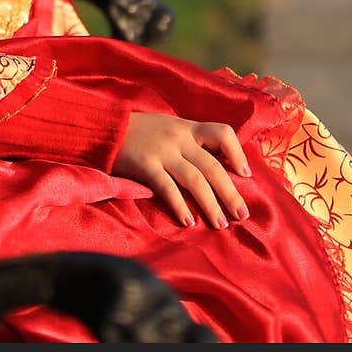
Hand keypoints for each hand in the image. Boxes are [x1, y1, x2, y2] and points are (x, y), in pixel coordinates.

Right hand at [111, 111, 250, 229]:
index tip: (245, 174)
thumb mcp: (170, 127)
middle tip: (242, 215)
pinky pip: (167, 188)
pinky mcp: (145, 165)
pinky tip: (188, 222)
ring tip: (220, 224)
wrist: (106, 126)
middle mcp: (179, 138)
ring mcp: (162, 151)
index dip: (237, 153)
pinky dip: (180, 206)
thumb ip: (190, 142)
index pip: (222, 133)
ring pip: (195, 179)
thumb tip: (217, 166)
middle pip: (212, 165)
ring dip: (210, 204)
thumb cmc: (141, 131)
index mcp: (188, 127)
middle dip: (230, 192)